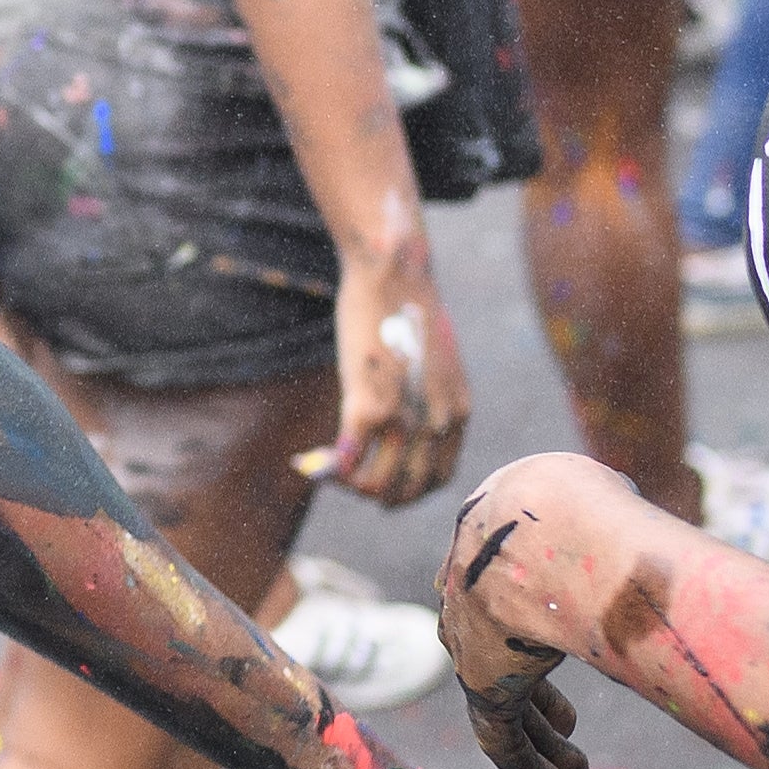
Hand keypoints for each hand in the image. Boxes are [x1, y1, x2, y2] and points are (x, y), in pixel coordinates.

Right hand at [298, 257, 466, 505]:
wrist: (396, 273)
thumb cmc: (407, 310)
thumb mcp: (433, 363)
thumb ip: (424, 397)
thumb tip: (397, 419)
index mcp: (457, 412)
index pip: (438, 480)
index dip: (408, 491)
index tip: (385, 481)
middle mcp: (436, 422)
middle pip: (407, 490)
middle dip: (376, 495)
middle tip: (350, 481)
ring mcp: (403, 416)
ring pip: (375, 483)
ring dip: (349, 485)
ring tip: (329, 471)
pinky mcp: (368, 404)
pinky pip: (347, 457)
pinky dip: (328, 469)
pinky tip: (311, 464)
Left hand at [441, 452, 633, 768]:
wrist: (546, 515)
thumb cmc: (587, 503)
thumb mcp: (596, 503)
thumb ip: (614, 524)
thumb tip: (655, 535)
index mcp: (494, 557)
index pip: (504, 607)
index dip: (533, 638)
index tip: (561, 656)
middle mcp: (471, 603)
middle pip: (497, 659)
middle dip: (537, 700)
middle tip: (569, 725)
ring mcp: (473, 643)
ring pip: (500, 707)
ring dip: (540, 745)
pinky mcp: (484, 682)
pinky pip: (500, 738)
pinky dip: (526, 767)